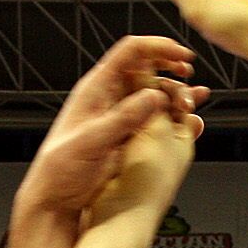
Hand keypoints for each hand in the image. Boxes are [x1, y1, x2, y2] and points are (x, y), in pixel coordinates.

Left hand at [16, 37, 207, 223]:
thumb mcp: (90, 142)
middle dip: (171, 71)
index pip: (131, 52)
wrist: (54, 199)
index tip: (183, 57)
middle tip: (190, 80)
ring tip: (192, 103)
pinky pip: (154, 118)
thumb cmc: (59, 170)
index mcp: (96, 89)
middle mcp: (109, 97)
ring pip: (153, 93)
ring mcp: (119, 116)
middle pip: (146, 69)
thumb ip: (122, 119)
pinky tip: (188, 119)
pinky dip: (172, 115)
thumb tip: (153, 96)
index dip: (159, 48)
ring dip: (175, 94)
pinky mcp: (126, 135)